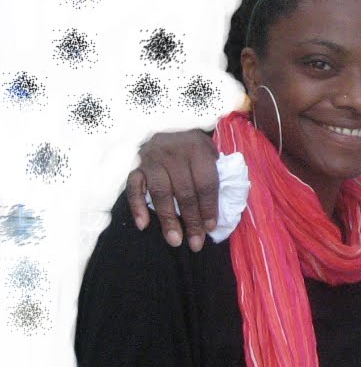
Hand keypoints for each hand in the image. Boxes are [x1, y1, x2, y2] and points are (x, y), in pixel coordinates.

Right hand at [126, 130, 219, 251]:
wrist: (166, 123)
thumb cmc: (193, 145)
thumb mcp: (209, 151)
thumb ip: (215, 173)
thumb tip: (220, 209)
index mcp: (197, 148)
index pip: (206, 182)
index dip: (209, 207)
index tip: (211, 228)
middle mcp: (173, 152)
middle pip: (184, 191)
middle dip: (191, 220)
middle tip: (196, 243)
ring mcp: (152, 158)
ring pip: (160, 192)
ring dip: (167, 219)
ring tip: (175, 240)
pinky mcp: (136, 165)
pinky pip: (134, 187)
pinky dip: (137, 206)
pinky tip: (143, 224)